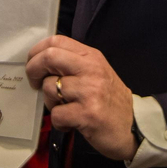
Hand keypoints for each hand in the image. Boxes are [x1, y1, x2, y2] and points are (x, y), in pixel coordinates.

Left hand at [26, 35, 136, 160]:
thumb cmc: (109, 100)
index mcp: (91, 57)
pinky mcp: (87, 114)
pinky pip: (56, 114)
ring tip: (64, 108)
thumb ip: (73, 64)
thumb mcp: (96, 73)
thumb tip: (40, 62)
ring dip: (50, 102)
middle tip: (35, 84)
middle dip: (33, 71)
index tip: (33, 65)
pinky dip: (59, 122)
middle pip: (49, 57)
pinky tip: (71, 123)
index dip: (36, 52)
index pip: (56, 41)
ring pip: (50, 88)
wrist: (133, 126)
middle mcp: (92, 70)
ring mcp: (90, 91)